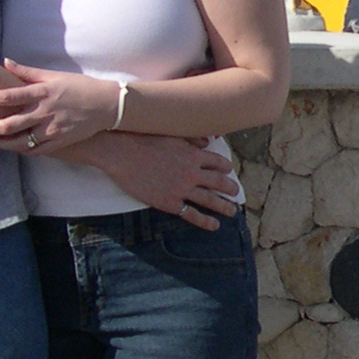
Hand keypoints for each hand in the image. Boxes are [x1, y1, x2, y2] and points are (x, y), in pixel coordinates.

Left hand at [0, 60, 120, 150]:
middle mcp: (45, 112)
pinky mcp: (59, 142)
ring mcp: (52, 130)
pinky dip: (19, 149)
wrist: (107, 105)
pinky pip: (35, 150)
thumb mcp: (54, 75)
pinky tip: (10, 145)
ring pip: (19, 142)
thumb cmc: (79, 87)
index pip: (8, 96)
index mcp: (42, 93)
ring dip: (0, 141)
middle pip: (9, 124)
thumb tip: (4, 62)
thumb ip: (27, 72)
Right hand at [74, 133, 240, 227]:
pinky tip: (215, 225)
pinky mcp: (169, 203)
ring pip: (210, 200)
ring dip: (224, 206)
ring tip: (233, 210)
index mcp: (194, 155)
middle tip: (236, 192)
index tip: (229, 171)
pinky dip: (205, 221)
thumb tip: (208, 141)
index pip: (218, 163)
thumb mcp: (172, 133)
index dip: (226, 168)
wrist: (122, 153)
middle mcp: (192, 173)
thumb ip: (192, 138)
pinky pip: (192, 214)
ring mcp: (182, 189)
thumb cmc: (143, 138)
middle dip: (230, 188)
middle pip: (219, 182)